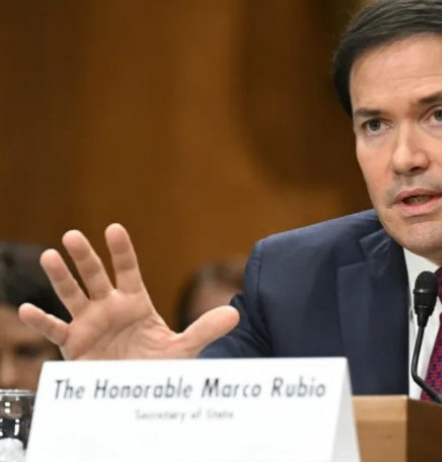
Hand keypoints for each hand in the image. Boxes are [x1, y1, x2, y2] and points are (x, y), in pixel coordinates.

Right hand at [18, 224, 239, 359]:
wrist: (137, 393)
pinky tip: (25, 309)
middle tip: (73, 236)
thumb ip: (204, 329)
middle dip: (85, 257)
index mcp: (135, 302)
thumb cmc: (156, 366)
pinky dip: (41, 321)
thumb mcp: (182, 348)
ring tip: (49, 257)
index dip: (121, 251)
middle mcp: (109, 307)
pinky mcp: (74, 346)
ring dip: (60, 278)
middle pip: (96, 277)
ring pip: (72, 296)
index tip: (114, 229)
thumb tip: (235, 314)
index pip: (128, 270)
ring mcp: (89, 324)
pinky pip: (55, 330)